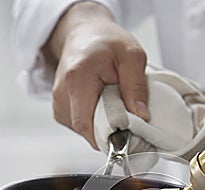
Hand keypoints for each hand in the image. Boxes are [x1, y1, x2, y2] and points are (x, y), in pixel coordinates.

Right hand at [43, 2, 149, 148]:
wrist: (85, 34)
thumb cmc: (107, 42)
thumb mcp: (132, 56)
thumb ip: (137, 86)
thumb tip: (141, 116)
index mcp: (76, 80)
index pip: (87, 125)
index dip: (109, 135)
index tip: (129, 131)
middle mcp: (61, 94)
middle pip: (87, 131)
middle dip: (111, 131)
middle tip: (127, 115)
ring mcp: (59, 104)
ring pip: (85, 131)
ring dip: (104, 126)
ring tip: (114, 103)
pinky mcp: (61, 111)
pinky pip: (83, 128)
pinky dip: (97, 123)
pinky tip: (103, 106)